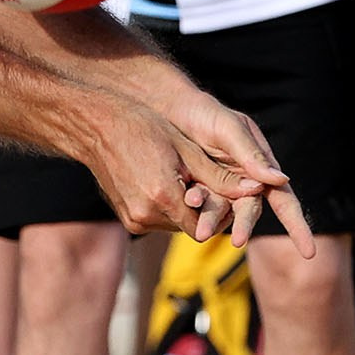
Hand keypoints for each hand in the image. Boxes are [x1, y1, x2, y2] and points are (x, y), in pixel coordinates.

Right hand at [80, 97, 310, 252]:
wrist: (97, 127)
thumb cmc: (144, 129)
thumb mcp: (187, 150)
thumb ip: (221, 176)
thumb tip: (258, 188)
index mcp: (164, 196)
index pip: (208, 223)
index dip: (223, 211)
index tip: (229, 195)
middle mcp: (146, 214)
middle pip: (193, 227)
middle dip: (206, 211)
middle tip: (212, 187)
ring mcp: (134, 220)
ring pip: (177, 225)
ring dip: (188, 210)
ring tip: (189, 183)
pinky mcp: (127, 219)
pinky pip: (159, 221)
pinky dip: (170, 209)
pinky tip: (170, 185)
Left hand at [159, 86, 314, 253]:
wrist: (169, 110)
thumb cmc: (205, 114)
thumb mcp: (228, 129)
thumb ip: (251, 155)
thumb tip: (282, 180)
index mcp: (261, 168)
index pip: (284, 200)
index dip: (296, 225)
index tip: (308, 251)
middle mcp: (244, 183)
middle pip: (249, 210)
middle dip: (244, 226)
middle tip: (237, 240)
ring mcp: (219, 189)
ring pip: (222, 211)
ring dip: (213, 220)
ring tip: (201, 230)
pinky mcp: (197, 191)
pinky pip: (199, 206)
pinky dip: (194, 207)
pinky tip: (187, 203)